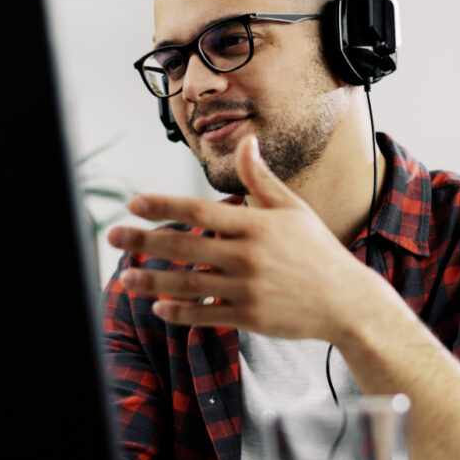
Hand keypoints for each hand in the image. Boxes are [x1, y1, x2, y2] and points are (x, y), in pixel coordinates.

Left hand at [106, 137, 384, 342]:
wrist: (346, 301)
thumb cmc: (317, 250)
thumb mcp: (292, 209)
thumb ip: (259, 179)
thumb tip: (246, 142)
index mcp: (256, 225)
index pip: (199, 211)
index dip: (164, 206)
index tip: (134, 204)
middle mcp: (248, 256)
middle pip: (184, 246)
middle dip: (143, 241)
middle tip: (112, 236)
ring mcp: (247, 289)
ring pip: (187, 284)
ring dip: (151, 282)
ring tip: (125, 278)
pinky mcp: (249, 317)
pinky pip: (205, 315)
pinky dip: (179, 312)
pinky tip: (158, 307)